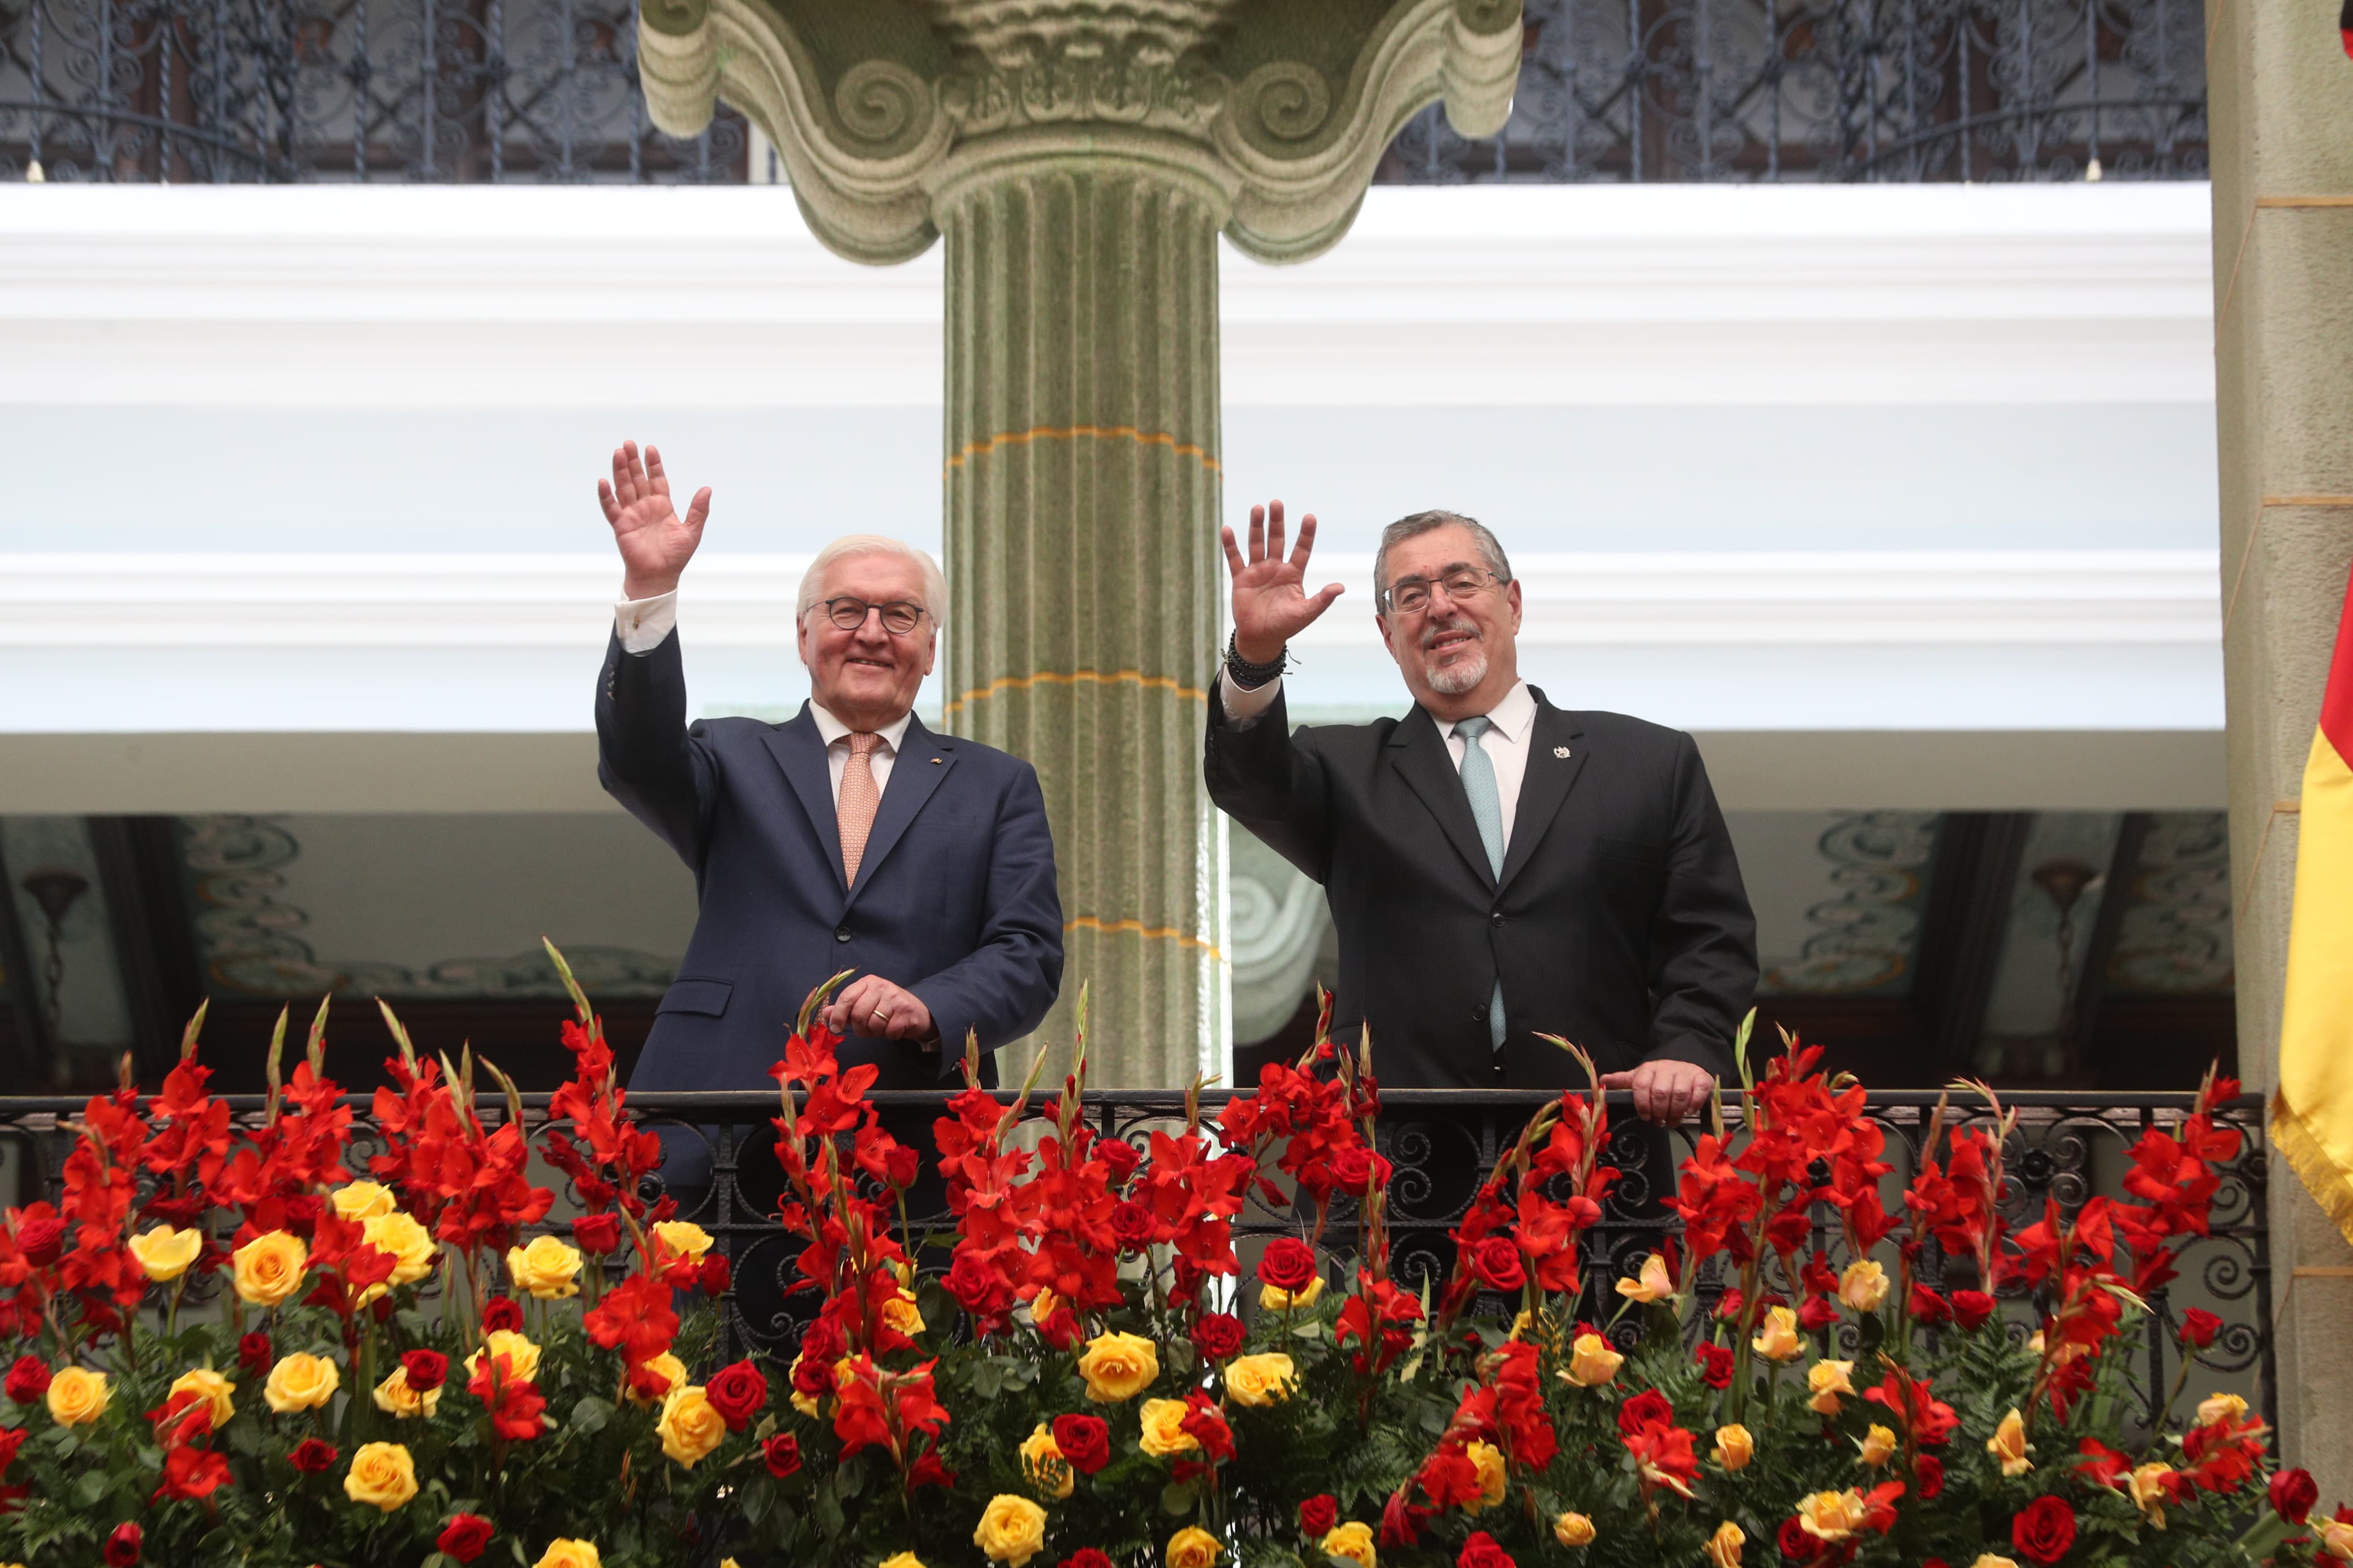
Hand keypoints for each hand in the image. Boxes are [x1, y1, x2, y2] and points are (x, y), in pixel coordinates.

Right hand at [598, 440, 710, 599]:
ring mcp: (632, 514)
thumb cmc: (676, 556)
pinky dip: (606, 496)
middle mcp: (645, 506)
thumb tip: (707, 488)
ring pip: (624, 488)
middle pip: (638, 479)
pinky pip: (611, 508)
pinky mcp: (620, 525)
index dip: (654, 465)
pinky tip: (603, 481)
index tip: (651, 448)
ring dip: (620, 471)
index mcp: (662, 506)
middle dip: (634, 462)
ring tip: (618, 453)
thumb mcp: (692, 531)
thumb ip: (699, 510)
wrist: (660, 576)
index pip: (657, 480)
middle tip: (629, 443)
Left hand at [824, 976, 934, 1042]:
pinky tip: (895, 1028)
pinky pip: (889, 1031)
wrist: (918, 1012)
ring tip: (882, 1027)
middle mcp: (881, 986)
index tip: (835, 1028)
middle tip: (866, 1030)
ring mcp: (895, 997)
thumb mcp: (864, 1005)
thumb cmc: (887, 1009)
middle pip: (859, 1014)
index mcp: (868, 982)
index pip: (847, 997)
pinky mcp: (906, 1010)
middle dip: (860, 1029)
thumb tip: (825, 1013)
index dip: (838, 1015)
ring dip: (876, 1033)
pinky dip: (890, 1035)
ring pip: (874, 1024)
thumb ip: (845, 1009)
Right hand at [1220, 500, 1344, 665]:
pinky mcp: (1241, 578)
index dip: (1306, 534)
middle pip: (1276, 539)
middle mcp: (1275, 568)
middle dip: (1277, 522)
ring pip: (1256, 544)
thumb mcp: (1306, 613)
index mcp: (1293, 574)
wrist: (1261, 639)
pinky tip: (1227, 529)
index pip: (1301, 549)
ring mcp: (1257, 571)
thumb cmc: (1285, 626)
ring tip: (1257, 509)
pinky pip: (1234, 558)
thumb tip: (1340, 586)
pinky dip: (1230, 545)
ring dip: (1256, 527)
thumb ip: (1322, 599)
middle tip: (1277, 502)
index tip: (1310, 516)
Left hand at [1599, 1059, 1717, 1125]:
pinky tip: (1688, 1111)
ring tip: (1672, 1121)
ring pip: (1680, 1094)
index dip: (1642, 1104)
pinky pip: (1699, 1091)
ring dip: (1675, 1112)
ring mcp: (1686, 1072)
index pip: (1641, 1085)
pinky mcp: (1702, 1078)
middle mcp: (1667, 1068)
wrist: (1686, 1066)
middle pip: (1661, 1092)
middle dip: (1659, 1111)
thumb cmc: (1660, 1077)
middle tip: (1659, 1122)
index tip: (1645, 1116)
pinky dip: (1693, 1104)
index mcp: (1649, 1068)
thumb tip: (1601, 1081)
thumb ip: (1623, 1081)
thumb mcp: (1640, 1077)